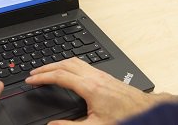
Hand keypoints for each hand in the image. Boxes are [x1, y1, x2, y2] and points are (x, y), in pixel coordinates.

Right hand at [26, 57, 177, 124]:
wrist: (146, 109)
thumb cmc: (125, 116)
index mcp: (89, 87)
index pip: (59, 76)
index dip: (42, 77)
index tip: (31, 79)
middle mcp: (93, 76)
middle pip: (64, 64)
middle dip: (46, 67)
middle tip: (33, 72)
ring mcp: (99, 73)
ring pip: (73, 61)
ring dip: (57, 63)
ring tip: (45, 69)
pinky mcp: (104, 75)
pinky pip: (81, 63)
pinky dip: (68, 64)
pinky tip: (66, 69)